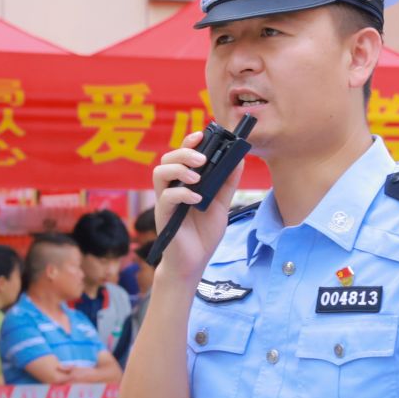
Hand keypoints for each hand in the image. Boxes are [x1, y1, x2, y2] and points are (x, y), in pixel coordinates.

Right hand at [150, 131, 240, 284]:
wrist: (194, 262)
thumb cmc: (203, 234)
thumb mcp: (221, 204)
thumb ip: (227, 182)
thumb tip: (239, 158)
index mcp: (184, 182)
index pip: (181, 155)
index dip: (189, 142)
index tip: (202, 135)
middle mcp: (172, 188)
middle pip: (168, 158)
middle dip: (184, 152)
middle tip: (202, 158)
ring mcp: (165, 201)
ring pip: (160, 172)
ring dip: (179, 169)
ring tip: (197, 177)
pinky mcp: (163, 215)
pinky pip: (167, 197)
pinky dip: (183, 193)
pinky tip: (197, 199)